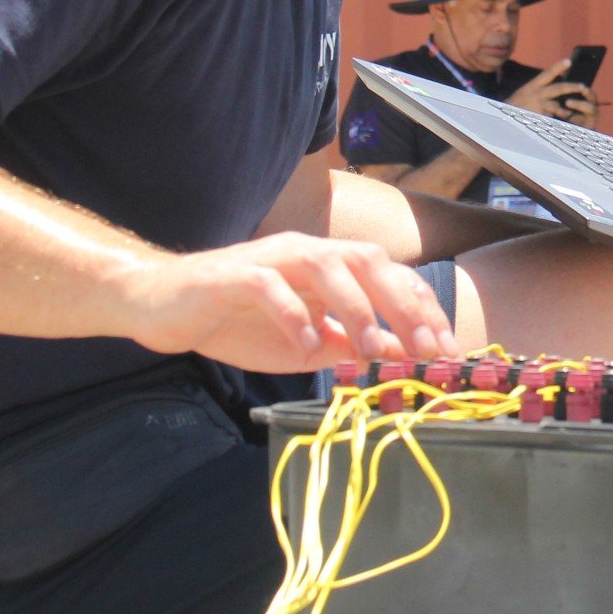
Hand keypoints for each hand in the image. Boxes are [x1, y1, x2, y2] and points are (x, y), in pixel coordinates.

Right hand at [119, 233, 457, 372]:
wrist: (167, 306)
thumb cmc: (240, 322)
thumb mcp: (308, 344)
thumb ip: (350, 346)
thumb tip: (401, 360)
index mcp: (331, 268)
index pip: (391, 276)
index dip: (422, 310)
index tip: (445, 352)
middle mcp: (307, 253)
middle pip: (369, 262)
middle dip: (402, 305)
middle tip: (423, 350)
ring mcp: (272, 260)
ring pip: (327, 265)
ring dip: (357, 307)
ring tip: (371, 350)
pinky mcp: (236, 275)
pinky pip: (272, 287)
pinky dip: (295, 316)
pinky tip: (307, 347)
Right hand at [507, 60, 596, 126]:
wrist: (502, 119)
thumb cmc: (514, 107)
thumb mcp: (524, 94)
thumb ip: (538, 91)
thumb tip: (554, 91)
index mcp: (533, 85)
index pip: (547, 73)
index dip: (558, 67)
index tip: (569, 61)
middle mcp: (536, 93)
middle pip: (559, 88)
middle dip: (572, 87)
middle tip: (583, 86)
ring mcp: (538, 105)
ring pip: (557, 106)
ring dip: (564, 110)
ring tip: (569, 114)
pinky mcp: (539, 117)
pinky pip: (552, 119)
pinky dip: (555, 121)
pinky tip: (558, 124)